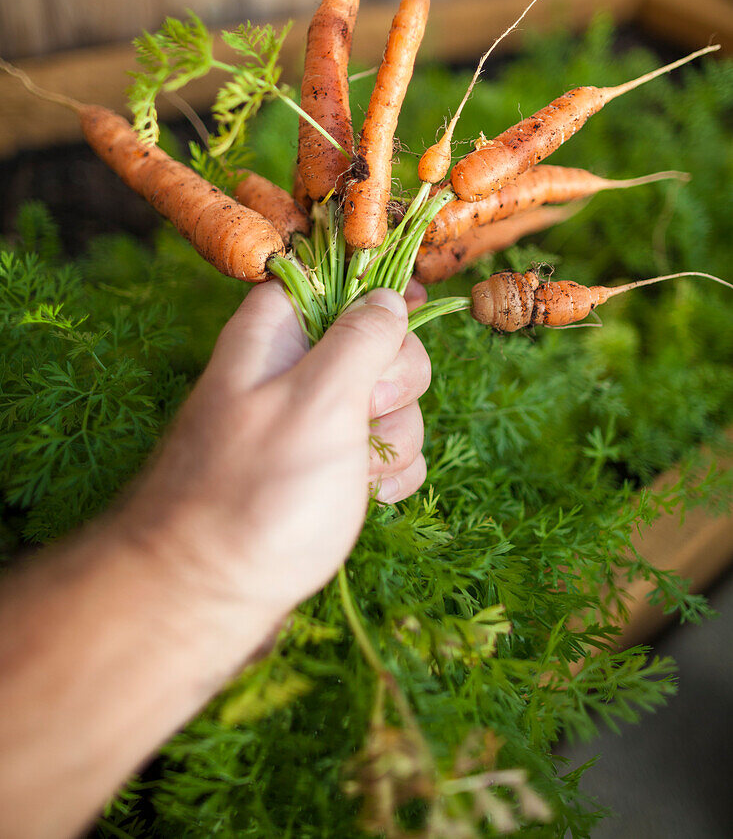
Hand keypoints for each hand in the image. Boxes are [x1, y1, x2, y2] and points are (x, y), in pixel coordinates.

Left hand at [121, 280, 431, 626]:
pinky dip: (389, 474)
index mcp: (276, 333)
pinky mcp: (329, 470)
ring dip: (394, 438)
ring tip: (356, 476)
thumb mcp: (317, 400)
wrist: (208, 593)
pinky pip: (386, 450)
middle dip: (394, 383)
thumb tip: (387, 295)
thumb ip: (360, 340)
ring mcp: (313, 424)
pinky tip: (367, 499)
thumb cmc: (256, 492)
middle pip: (379, 343)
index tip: (408, 318)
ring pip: (392, 403)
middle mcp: (293, 371)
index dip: (379, 294)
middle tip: (364, 415)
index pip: (336, 278)